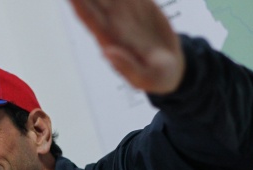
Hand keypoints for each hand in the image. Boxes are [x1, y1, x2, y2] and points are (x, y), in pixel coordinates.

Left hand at [68, 0, 184, 93]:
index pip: (89, 18)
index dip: (78, 4)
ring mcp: (127, 13)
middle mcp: (114, 23)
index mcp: (109, 40)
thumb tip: (107, 52)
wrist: (173, 69)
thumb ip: (125, 66)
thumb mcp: (143, 78)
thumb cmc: (155, 78)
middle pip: (95, 0)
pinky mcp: (142, 6)